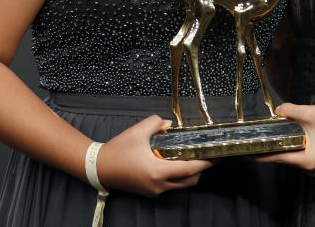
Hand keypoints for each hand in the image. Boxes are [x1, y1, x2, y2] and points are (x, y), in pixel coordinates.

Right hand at [97, 115, 211, 196]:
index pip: (189, 169)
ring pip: (180, 185)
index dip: (204, 163)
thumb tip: (169, 123)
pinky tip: (173, 162)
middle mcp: (158, 185)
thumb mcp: (137, 131)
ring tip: (190, 157)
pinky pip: (170, 186)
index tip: (216, 157)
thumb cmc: (117, 151)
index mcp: (157, 171)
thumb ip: (157, 123)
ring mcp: (154, 191)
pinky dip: (176, 176)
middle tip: (206, 155)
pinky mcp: (149, 191)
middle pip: (189, 181)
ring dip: (188, 173)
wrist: (99, 168)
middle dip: (200, 169)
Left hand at [255, 103, 314, 175]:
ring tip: (261, 136)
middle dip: (268, 148)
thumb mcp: (309, 113)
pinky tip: (280, 135)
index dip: (259, 155)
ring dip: (279, 144)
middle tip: (249, 141)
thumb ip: (289, 112)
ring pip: (290, 154)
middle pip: (282, 157)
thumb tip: (277, 111)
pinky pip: (298, 151)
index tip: (244, 153)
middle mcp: (310, 167)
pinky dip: (289, 143)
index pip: (276, 158)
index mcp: (307, 161)